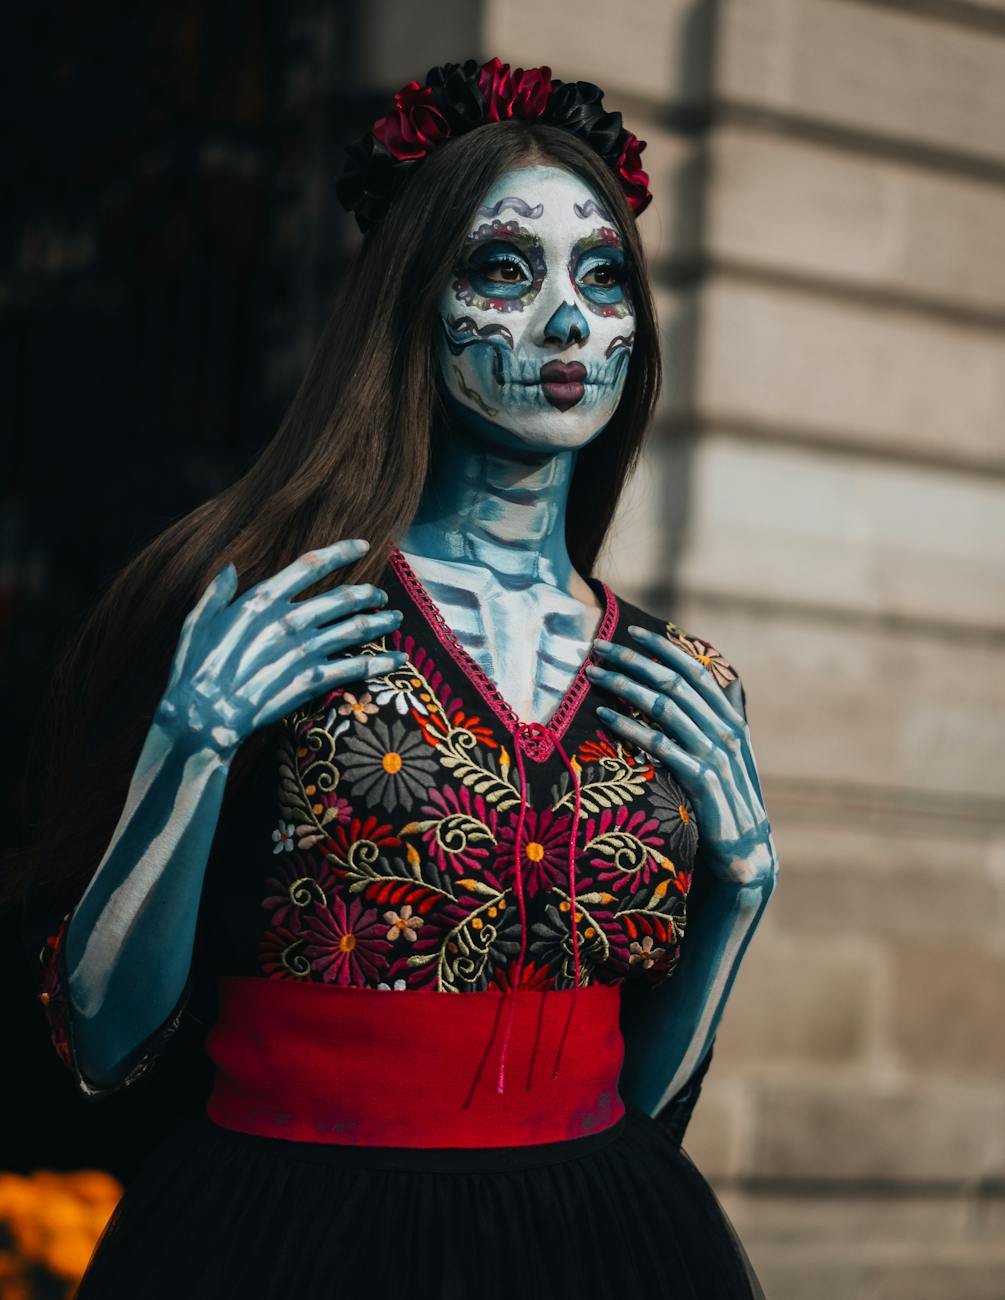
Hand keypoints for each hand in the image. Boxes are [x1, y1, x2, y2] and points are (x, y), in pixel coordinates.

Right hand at [156, 538, 407, 758]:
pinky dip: (381, 663)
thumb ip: (217, 592)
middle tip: (381, 594)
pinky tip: (400, 661)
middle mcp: (290, 620)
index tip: (363, 545)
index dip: (342, 552)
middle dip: (368, 593)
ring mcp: (304, 650)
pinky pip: (356, 668)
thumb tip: (229, 568)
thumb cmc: (195, 669)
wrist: (203, 717)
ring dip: (380, 622)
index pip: (311, 565)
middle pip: (342, 598)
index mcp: (262, 600)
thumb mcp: (198, 621)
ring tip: (396, 618)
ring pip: (355, 629)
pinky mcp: (312, 681)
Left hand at [584, 625, 776, 886]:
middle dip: (632, 660)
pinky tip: (604, 717)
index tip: (630, 631)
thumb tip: (700, 688)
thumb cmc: (726, 799)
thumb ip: (712, 722)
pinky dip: (629, 727)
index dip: (663, 648)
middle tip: (597, 648)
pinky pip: (659, 746)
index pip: (694, 670)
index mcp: (728, 719)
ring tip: (592, 676)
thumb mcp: (724, 755)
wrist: (745, 850)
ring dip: (624, 686)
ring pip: (664, 708)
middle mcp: (724, 730)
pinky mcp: (701, 780)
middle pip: (672, 682)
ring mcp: (714, 754)